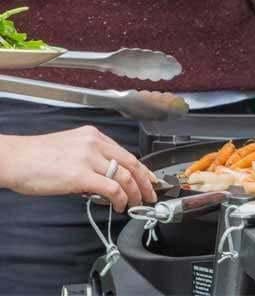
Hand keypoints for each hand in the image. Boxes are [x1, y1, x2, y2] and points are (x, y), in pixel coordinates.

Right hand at [0, 126, 157, 212]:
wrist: (16, 159)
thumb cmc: (37, 158)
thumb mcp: (70, 149)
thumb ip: (90, 160)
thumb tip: (102, 181)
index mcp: (94, 136)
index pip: (127, 153)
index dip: (142, 168)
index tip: (150, 179)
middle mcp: (95, 143)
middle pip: (131, 163)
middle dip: (145, 182)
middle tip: (151, 195)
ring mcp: (89, 158)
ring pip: (124, 176)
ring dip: (135, 193)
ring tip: (135, 204)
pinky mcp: (80, 175)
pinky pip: (111, 188)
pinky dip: (120, 199)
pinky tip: (119, 206)